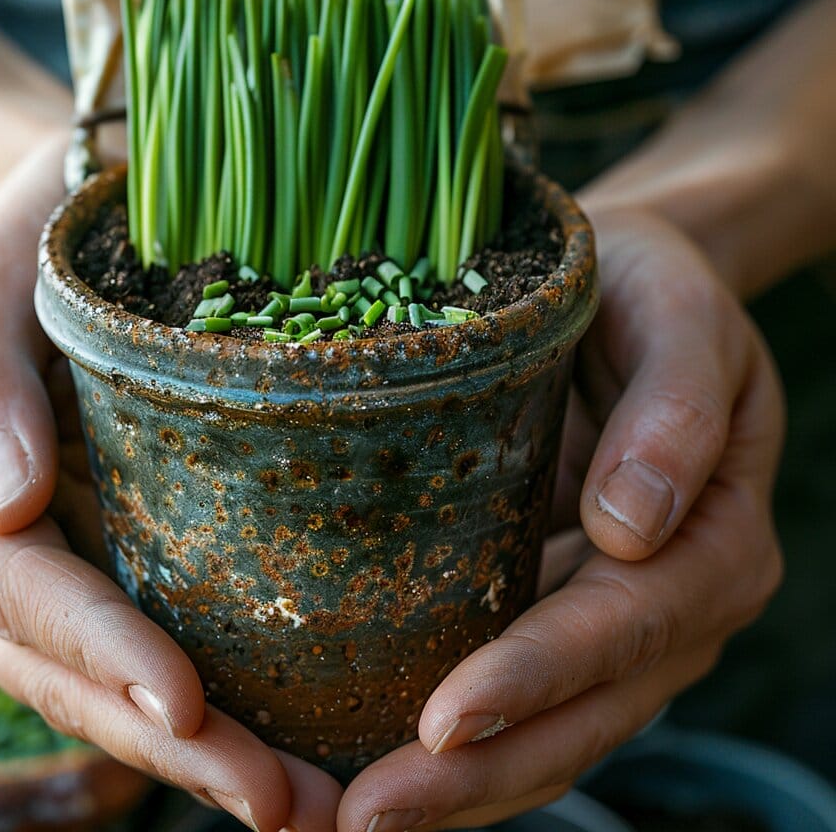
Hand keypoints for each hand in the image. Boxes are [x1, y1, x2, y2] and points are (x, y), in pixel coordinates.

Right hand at [0, 142, 341, 831]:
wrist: (57, 234)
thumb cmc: (22, 244)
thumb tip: (1, 500)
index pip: (14, 593)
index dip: (99, 655)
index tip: (189, 707)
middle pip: (64, 672)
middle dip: (171, 744)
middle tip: (286, 804)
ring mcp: (37, 572)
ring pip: (103, 686)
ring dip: (200, 753)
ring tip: (307, 802)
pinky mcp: (98, 561)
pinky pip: (140, 648)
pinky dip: (206, 704)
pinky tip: (286, 738)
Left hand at [337, 208, 784, 830]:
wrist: (635, 282)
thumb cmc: (658, 292)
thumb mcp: (685, 323)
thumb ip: (675, 415)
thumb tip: (634, 525)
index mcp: (712, 542)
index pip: (623, 629)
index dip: (539, 678)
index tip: (449, 718)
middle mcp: (665, 598)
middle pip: (582, 713)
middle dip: (479, 773)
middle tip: (368, 816)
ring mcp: (606, 610)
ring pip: (544, 726)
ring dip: (456, 782)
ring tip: (348, 816)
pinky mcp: (549, 594)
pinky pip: (507, 682)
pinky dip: (449, 735)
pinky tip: (365, 753)